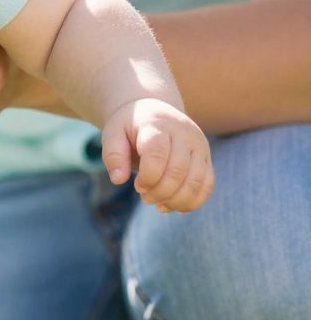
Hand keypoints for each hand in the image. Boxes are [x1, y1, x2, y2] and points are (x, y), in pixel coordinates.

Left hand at [101, 98, 213, 212]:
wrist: (154, 112)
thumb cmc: (130, 127)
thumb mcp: (113, 134)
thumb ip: (113, 155)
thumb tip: (118, 179)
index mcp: (159, 125)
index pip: (158, 155)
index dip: (147, 177)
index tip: (137, 186)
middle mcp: (184, 134)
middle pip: (177, 172)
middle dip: (159, 193)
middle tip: (145, 197)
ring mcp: (199, 146)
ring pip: (196, 182)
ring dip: (176, 201)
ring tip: (158, 204)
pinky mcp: (207, 159)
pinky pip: (207, 186)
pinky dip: (192, 202)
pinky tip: (174, 206)